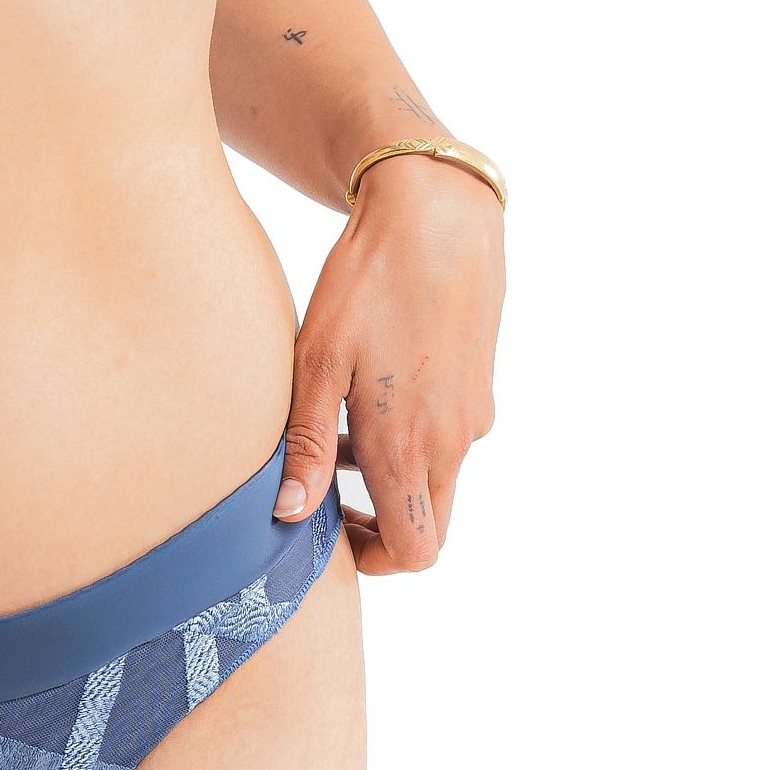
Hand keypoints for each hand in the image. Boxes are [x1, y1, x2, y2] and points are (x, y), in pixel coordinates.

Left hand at [273, 153, 504, 574]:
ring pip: (437, 477)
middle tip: (328, 489)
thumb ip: (305, 445)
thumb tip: (289, 514)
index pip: (412, 552)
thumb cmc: (368, 281)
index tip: (329, 528)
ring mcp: (473, 411)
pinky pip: (446, 433)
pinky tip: (368, 382)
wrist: (438, 211)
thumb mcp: (317, 360)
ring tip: (335, 422)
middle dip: (381, 524)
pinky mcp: (479, 382)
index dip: (370, 558)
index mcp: (410, 445)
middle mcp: (453, 439)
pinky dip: (411, 432)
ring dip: (391, 473)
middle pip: (430, 524)